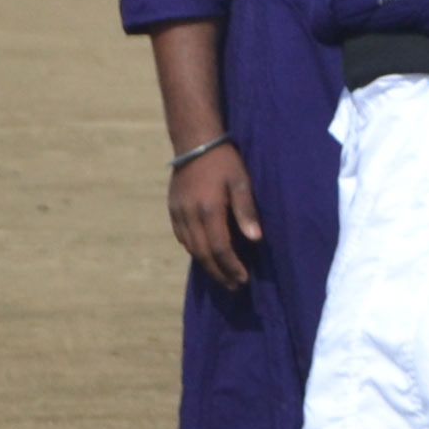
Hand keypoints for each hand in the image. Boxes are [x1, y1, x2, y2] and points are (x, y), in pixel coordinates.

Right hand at [169, 143, 263, 291]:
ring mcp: (178, 213)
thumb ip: (246, 210)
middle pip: (204, 253)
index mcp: (209, 210)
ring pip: (191, 248)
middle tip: (233, 286)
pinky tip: (205, 254)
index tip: (243, 279)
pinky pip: (182, 237)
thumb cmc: (224, 161)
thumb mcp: (241, 182)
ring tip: (222, 275)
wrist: (195, 143)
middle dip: (219, 272)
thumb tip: (255, 239)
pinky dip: (194, 250)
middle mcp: (190, 215)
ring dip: (206, 264)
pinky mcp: (173, 209)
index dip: (231, 267)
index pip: (220, 248)